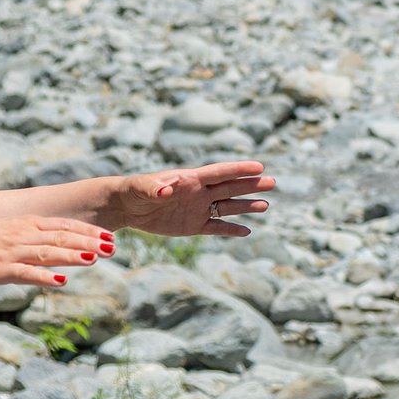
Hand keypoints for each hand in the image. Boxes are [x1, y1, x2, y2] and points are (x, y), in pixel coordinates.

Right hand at [0, 216, 113, 285]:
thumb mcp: (14, 232)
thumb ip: (37, 238)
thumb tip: (62, 247)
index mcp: (28, 224)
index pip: (65, 226)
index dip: (89, 232)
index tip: (110, 236)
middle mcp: (24, 235)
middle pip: (62, 237)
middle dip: (89, 242)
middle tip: (113, 247)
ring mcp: (12, 251)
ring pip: (48, 252)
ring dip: (73, 255)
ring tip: (96, 259)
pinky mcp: (0, 269)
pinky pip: (26, 273)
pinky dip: (44, 277)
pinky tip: (62, 281)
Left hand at [110, 160, 274, 236]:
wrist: (126, 207)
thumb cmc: (132, 191)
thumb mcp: (141, 187)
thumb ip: (154, 187)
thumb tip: (167, 189)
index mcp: (190, 179)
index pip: (219, 172)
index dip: (239, 169)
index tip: (259, 166)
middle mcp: (198, 192)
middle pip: (230, 188)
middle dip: (250, 185)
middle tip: (272, 182)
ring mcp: (197, 209)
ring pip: (227, 207)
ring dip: (246, 207)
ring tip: (265, 205)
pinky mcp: (192, 225)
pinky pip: (216, 228)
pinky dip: (230, 230)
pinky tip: (247, 231)